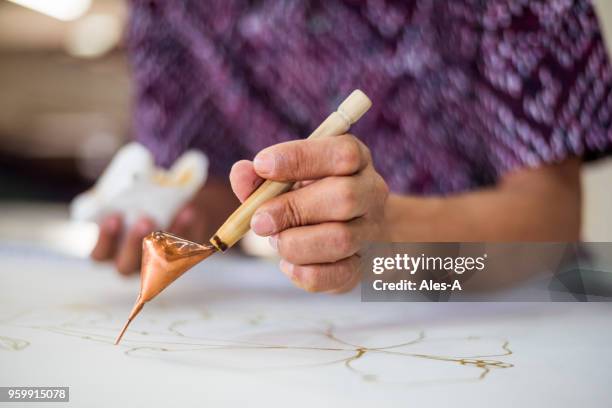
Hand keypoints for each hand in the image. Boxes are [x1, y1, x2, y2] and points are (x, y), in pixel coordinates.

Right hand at [90, 179, 237, 274]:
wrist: (177, 210)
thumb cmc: (142, 205)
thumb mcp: (129, 202)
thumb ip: (126, 199)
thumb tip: (136, 179)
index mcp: (111, 252)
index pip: (100, 254)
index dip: (105, 239)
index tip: (113, 218)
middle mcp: (131, 263)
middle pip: (126, 265)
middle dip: (134, 244)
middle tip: (144, 220)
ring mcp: (156, 264)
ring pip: (156, 262)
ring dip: (162, 241)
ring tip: (170, 219)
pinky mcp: (181, 258)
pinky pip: (184, 250)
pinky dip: (186, 229)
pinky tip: (188, 212)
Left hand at [230, 134, 388, 292]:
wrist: (352, 230)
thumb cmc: (312, 197)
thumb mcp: (288, 179)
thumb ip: (261, 177)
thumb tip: (241, 172)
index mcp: (356, 161)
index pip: (342, 154)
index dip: (300, 157)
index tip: (262, 165)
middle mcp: (371, 193)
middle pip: (344, 197)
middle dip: (293, 209)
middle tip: (260, 220)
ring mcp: (371, 231)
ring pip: (340, 239)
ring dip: (295, 243)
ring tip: (276, 240)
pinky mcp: (362, 266)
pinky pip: (336, 275)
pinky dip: (303, 272)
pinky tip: (288, 263)